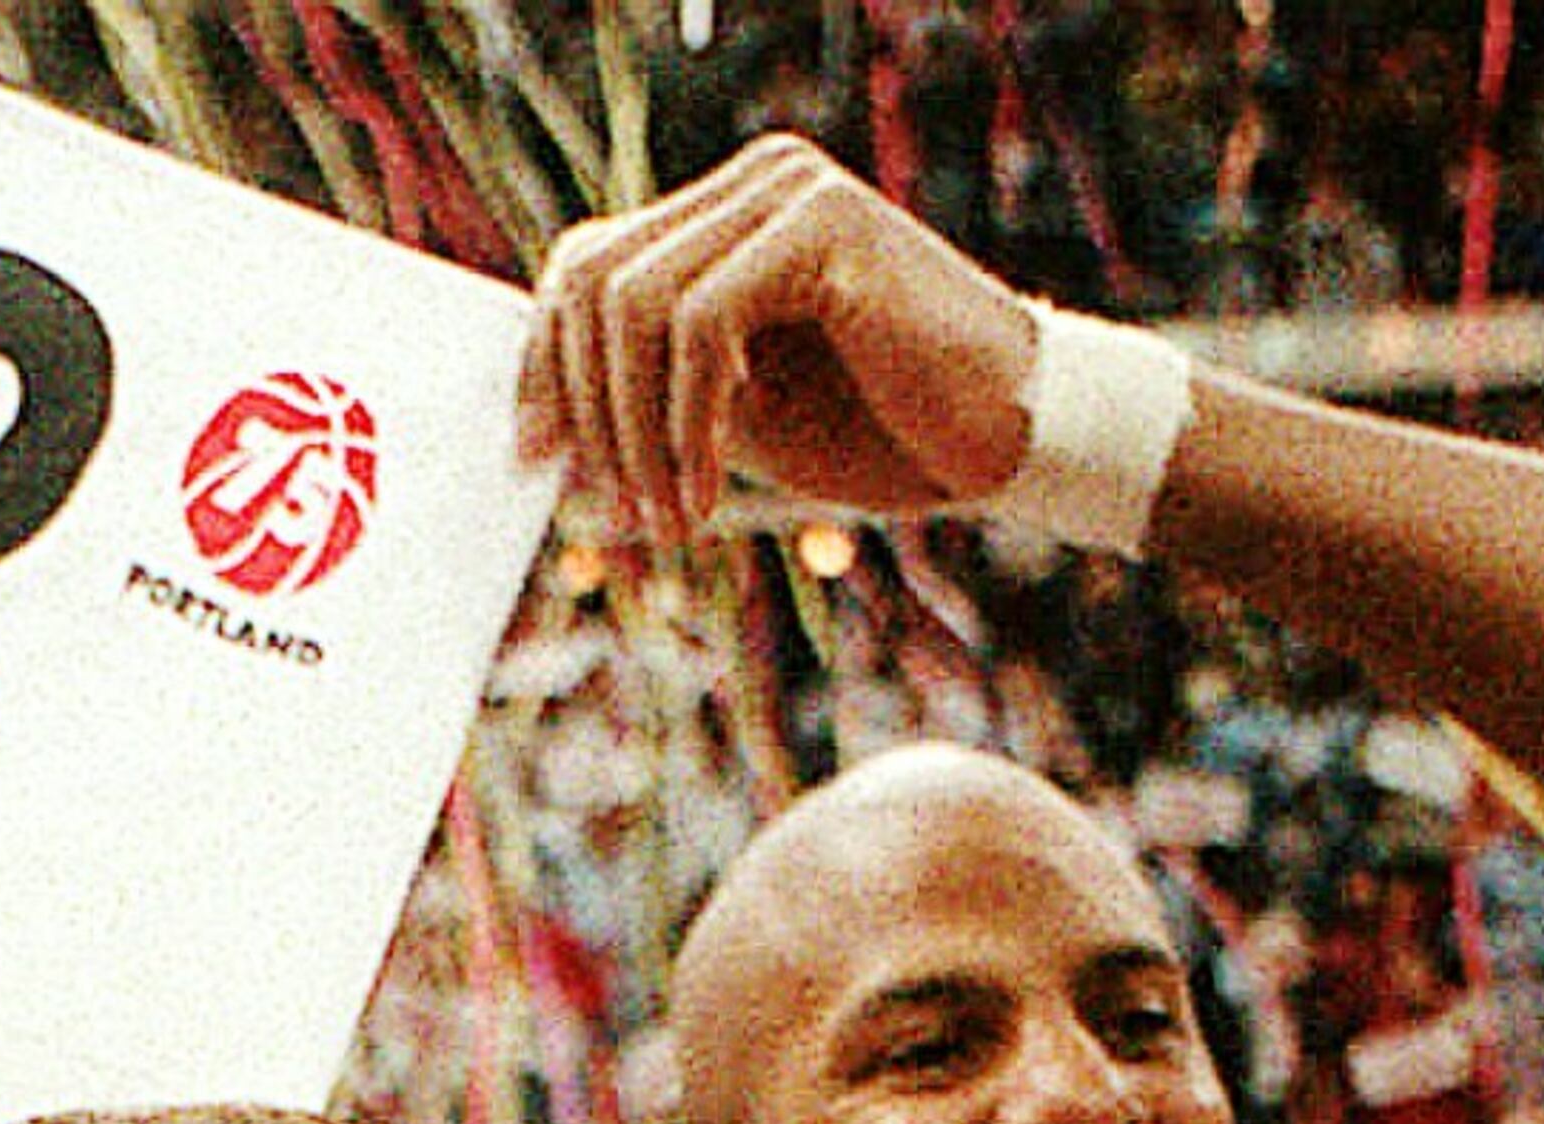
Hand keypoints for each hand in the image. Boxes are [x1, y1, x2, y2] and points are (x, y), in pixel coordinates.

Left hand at [522, 137, 1037, 547]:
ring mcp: (787, 192)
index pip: (588, 266)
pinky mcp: (823, 226)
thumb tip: (544, 436)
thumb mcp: (734, 421)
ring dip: (634, 433)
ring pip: (635, 303)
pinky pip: (703, 324)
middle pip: (593, 278)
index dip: (544, 367)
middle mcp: (751, 183)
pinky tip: (709, 490)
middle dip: (584, 411)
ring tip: (667, 520)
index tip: (537, 467)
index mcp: (724, 216)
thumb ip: (650, 402)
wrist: (1006, 435)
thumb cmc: (880, 432)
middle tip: (614, 513)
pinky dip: (688, 423)